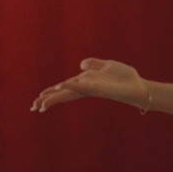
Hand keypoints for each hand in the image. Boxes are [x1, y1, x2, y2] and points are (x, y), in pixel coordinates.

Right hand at [31, 58, 150, 112]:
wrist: (138, 87)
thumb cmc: (125, 78)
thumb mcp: (107, 66)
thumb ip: (94, 64)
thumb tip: (81, 64)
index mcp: (85, 83)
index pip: (64, 89)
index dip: (51, 94)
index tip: (38, 101)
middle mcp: (86, 88)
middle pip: (62, 94)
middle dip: (48, 100)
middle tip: (33, 107)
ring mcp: (91, 89)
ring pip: (69, 92)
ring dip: (55, 97)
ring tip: (41, 104)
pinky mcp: (99, 88)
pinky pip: (83, 86)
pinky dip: (72, 86)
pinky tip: (62, 86)